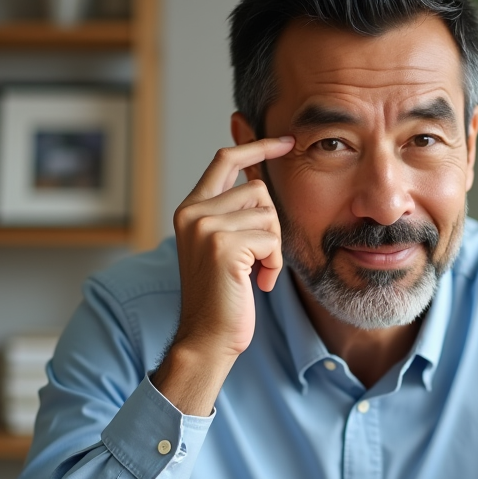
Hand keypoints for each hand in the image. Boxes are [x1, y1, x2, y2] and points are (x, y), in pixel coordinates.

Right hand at [151, 137, 293, 414]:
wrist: (207, 337)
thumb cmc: (223, 297)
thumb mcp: (227, 246)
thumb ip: (235, 213)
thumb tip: (260, 179)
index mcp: (191, 208)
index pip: (225, 159)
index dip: (257, 147)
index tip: (286, 141)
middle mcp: (193, 212)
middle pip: (258, 189)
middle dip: (271, 224)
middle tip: (260, 258)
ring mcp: (204, 227)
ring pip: (268, 214)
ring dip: (273, 247)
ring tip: (257, 271)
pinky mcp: (222, 245)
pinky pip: (270, 238)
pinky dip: (274, 263)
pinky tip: (259, 282)